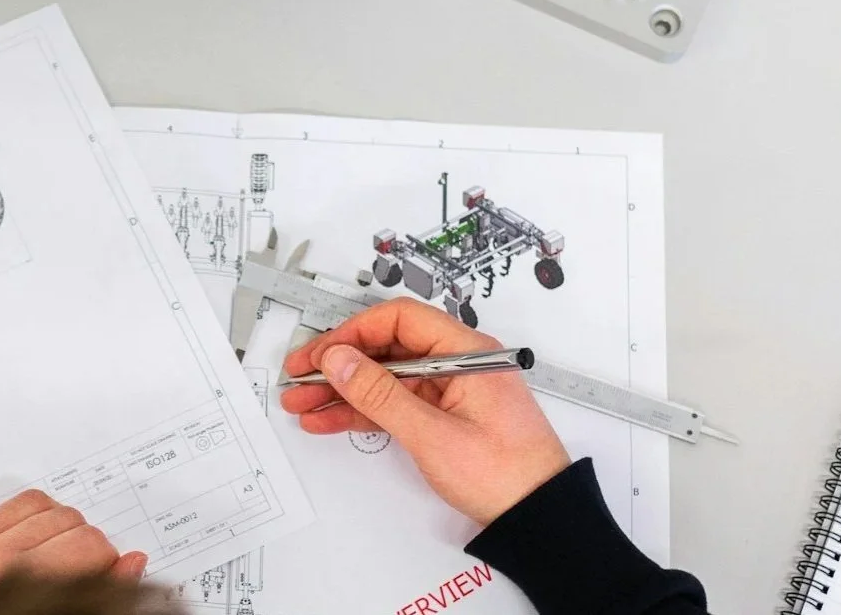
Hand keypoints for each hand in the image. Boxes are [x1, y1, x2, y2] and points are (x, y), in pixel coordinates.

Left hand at [0, 490, 147, 614]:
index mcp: (20, 583)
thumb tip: (132, 564)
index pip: (89, 548)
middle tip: (84, 574)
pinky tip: (22, 546)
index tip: (110, 578)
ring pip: (37, 504)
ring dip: (54, 527)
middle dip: (85, 547)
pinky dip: (19, 522)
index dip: (109, 566)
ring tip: (54, 557)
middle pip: (68, 520)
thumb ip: (93, 596)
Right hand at [280, 297, 569, 525]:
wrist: (540, 520)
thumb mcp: (433, 434)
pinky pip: (395, 403)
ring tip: (303, 403)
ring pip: (385, 378)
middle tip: (300, 377)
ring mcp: (449, 390)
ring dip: (343, 391)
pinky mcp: (443, 416)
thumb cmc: (506, 474)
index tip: (321, 355)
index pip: (398, 321)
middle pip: (387, 348)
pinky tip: (329, 420)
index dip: (353, 333)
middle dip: (340, 364)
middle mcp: (457, 362)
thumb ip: (381, 395)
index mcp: (465, 351)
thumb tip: (340, 360)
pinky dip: (363, 412)